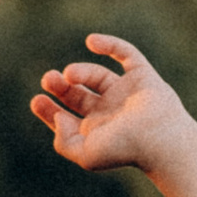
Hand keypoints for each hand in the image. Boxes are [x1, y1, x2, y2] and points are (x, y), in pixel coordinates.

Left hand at [29, 33, 193, 178]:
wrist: (160, 138)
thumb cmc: (125, 150)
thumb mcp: (85, 154)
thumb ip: (63, 141)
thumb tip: (58, 117)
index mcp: (96, 131)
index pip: (66, 117)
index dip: (49, 110)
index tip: (36, 100)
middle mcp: (110, 112)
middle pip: (77, 94)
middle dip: (59, 86)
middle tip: (48, 79)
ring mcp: (126, 93)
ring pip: (97, 75)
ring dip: (80, 70)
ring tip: (69, 74)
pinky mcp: (142, 76)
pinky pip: (126, 55)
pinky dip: (110, 45)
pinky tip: (91, 42)